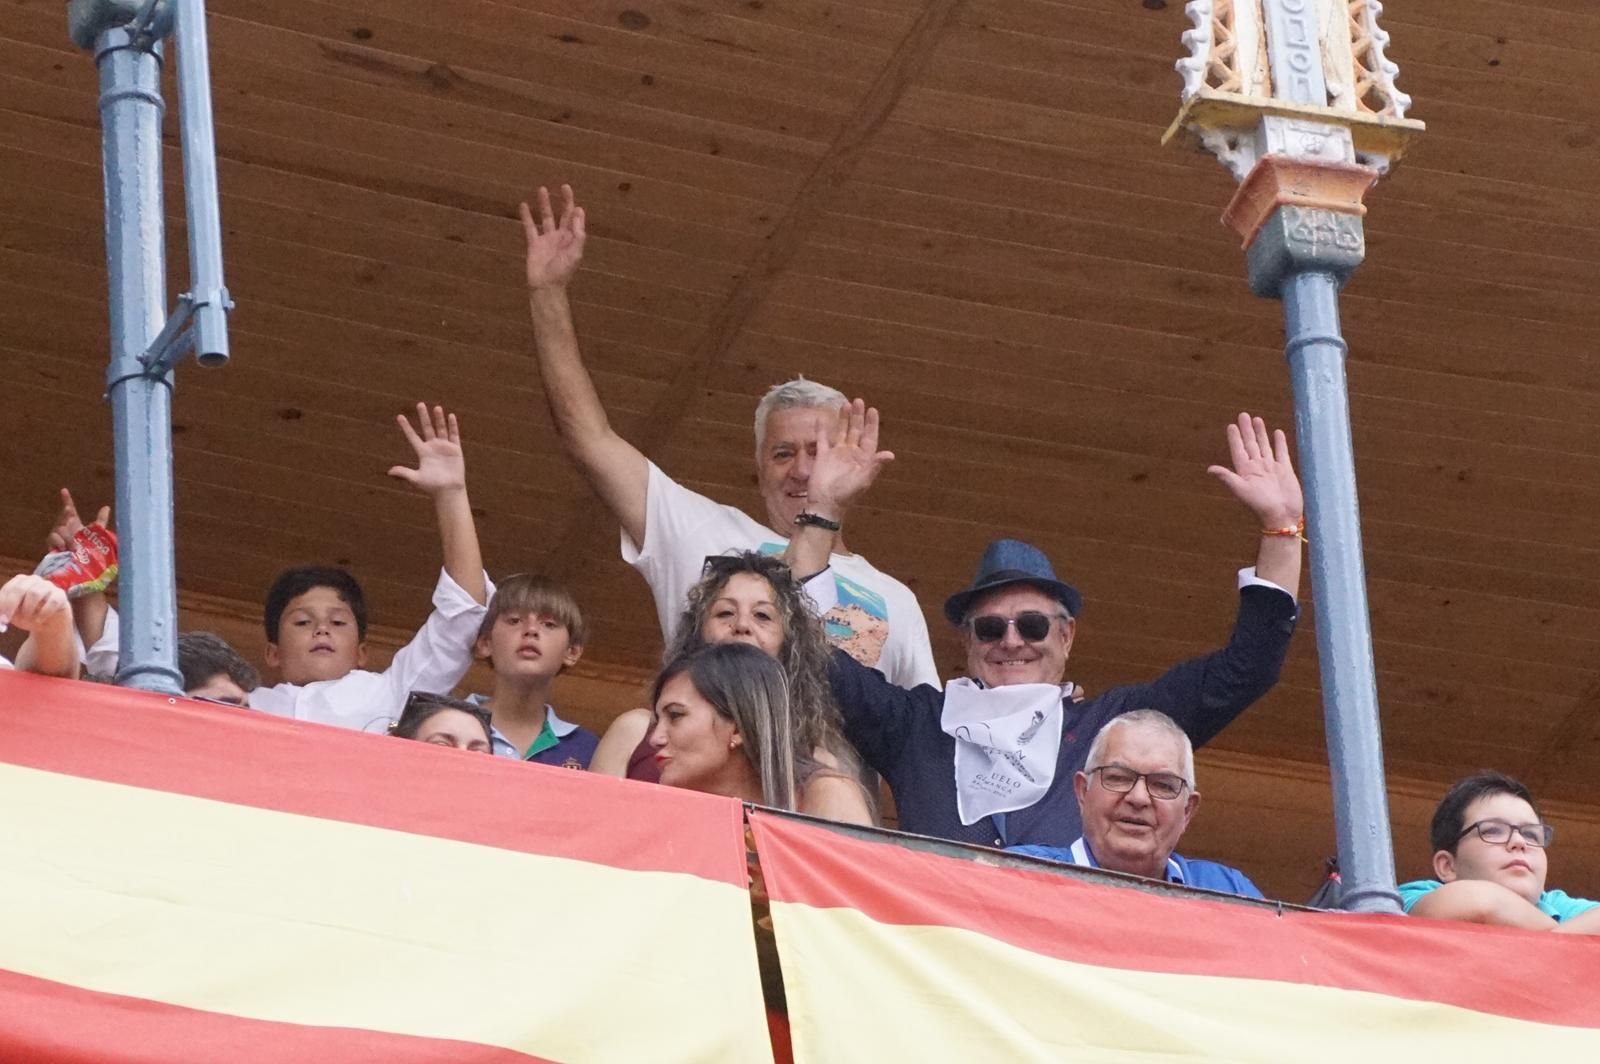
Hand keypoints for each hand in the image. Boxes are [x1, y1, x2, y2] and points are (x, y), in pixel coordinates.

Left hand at [0, 574, 70, 633]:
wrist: (49, 622)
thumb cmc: (28, 615)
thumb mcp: (13, 614)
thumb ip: (6, 612)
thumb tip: (1, 616)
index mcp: (20, 582)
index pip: (9, 589)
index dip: (3, 604)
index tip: (1, 619)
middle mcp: (34, 580)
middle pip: (20, 589)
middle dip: (11, 605)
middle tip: (6, 620)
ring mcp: (48, 586)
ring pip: (35, 594)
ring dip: (28, 610)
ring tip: (28, 620)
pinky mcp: (60, 594)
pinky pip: (52, 601)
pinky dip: (44, 613)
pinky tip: (40, 620)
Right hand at [47, 488, 109, 551]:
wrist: (81, 565)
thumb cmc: (87, 548)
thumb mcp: (95, 534)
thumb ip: (100, 521)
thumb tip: (106, 507)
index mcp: (73, 523)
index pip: (69, 509)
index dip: (66, 500)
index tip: (64, 490)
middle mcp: (63, 527)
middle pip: (63, 517)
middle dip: (66, 514)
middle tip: (70, 511)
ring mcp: (56, 535)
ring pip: (59, 529)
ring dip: (68, 538)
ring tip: (75, 547)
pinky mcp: (50, 545)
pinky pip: (54, 539)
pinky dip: (61, 544)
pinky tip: (66, 549)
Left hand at [389, 403, 466, 496]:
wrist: (448, 490)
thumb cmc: (432, 486)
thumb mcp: (416, 479)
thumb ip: (404, 473)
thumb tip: (389, 472)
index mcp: (423, 452)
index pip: (412, 436)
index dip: (406, 427)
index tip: (399, 416)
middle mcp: (433, 447)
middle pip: (427, 428)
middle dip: (424, 417)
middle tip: (419, 404)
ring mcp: (444, 447)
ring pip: (441, 429)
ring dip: (438, 418)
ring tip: (436, 407)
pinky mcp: (455, 449)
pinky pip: (454, 435)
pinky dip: (452, 426)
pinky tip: (450, 416)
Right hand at [519, 184, 585, 290]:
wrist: (546, 286)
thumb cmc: (563, 272)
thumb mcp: (575, 253)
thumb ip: (578, 234)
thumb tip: (579, 212)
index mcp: (572, 239)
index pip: (576, 221)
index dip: (577, 211)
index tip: (575, 202)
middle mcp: (560, 237)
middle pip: (563, 215)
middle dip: (564, 201)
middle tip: (564, 186)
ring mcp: (546, 239)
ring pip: (546, 217)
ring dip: (545, 204)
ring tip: (542, 189)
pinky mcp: (534, 243)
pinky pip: (530, 227)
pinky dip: (527, 216)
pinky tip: (524, 205)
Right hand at [806, 398, 894, 517]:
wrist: (825, 504)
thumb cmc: (846, 494)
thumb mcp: (863, 480)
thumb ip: (875, 465)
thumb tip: (890, 455)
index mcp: (863, 459)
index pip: (870, 437)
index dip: (872, 424)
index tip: (872, 410)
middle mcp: (851, 454)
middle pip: (856, 431)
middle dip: (858, 417)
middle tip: (858, 401)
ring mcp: (836, 454)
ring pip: (841, 432)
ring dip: (843, 419)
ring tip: (845, 404)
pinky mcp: (823, 457)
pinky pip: (822, 440)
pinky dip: (822, 429)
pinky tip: (821, 418)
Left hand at [1206, 412, 1302, 527]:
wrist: (1282, 516)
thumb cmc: (1260, 505)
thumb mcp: (1241, 490)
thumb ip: (1227, 478)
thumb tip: (1209, 469)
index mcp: (1245, 471)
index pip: (1238, 450)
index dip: (1235, 438)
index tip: (1231, 425)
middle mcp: (1257, 467)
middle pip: (1251, 444)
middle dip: (1247, 430)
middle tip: (1243, 415)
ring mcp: (1271, 468)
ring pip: (1265, 446)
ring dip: (1261, 433)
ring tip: (1257, 419)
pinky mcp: (1285, 470)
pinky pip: (1281, 453)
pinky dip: (1279, 443)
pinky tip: (1277, 433)